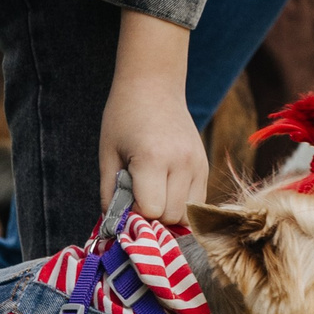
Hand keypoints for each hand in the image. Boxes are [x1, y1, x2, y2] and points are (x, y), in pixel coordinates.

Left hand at [101, 11, 207, 224]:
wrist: (154, 85)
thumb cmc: (123, 117)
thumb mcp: (107, 154)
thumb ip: (110, 194)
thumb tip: (115, 229)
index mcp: (153, 158)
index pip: (152, 210)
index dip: (135, 213)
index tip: (124, 203)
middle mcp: (182, 163)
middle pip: (171, 216)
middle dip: (152, 217)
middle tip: (135, 199)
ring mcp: (198, 164)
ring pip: (188, 215)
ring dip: (168, 213)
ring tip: (152, 195)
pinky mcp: (205, 166)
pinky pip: (197, 203)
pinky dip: (181, 205)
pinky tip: (165, 189)